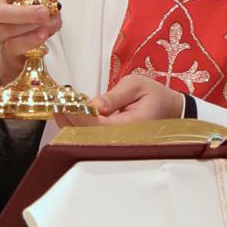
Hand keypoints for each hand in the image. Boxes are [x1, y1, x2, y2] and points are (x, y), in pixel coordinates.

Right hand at [0, 0, 62, 85]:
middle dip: (26, 12)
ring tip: (52, 24)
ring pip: (9, 30)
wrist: (26, 39)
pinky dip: (31, 40)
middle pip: (0, 11)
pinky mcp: (6, 46)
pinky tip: (43, 35)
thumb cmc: (33, 12)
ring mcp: (0, 29)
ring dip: (34, 27)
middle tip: (46, 13)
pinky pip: (15, 45)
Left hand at [53, 73, 185, 127]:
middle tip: (57, 105)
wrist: (169, 108)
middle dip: (70, 120)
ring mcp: (115, 140)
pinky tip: (68, 113)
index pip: (97, 125)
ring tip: (59, 108)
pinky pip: (91, 134)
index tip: (66, 104)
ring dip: (71, 123)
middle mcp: (120, 138)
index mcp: (129, 126)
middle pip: (88, 134)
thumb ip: (114, 96)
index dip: (79, 116)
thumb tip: (93, 104)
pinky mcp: (111, 138)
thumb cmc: (154, 95)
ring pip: (87, 137)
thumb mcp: (136, 86)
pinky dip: (78, 124)